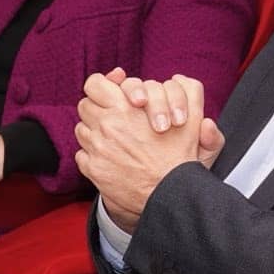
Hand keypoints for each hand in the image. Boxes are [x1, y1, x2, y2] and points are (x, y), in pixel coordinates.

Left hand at [75, 72, 204, 230]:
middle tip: (114, 117)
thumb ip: (188, 91)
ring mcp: (97, 148)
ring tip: (114, 139)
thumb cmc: (180, 158)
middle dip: (98, 109)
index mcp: (125, 107)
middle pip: (85, 105)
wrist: (170, 195)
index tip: (111, 93)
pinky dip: (92, 155)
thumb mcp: (192, 118)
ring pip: (82, 129)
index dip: (102, 86)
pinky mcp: (93, 169)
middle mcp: (106, 125)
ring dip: (94, 131)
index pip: (95, 85)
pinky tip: (110, 158)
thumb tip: (177, 78)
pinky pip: (81, 154)